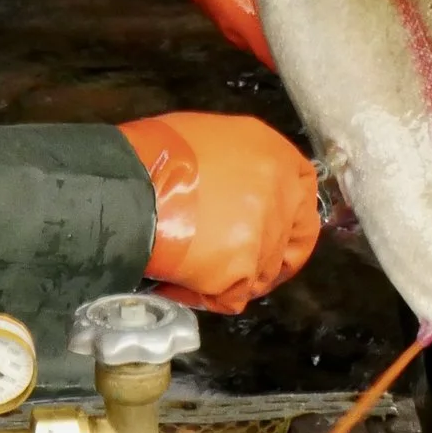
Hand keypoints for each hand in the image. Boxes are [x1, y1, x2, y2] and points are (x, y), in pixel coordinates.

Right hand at [120, 113, 319, 314]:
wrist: (127, 189)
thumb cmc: (154, 157)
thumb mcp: (208, 137)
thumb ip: (236, 163)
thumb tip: (232, 187)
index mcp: (272, 153)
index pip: (305, 189)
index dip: (291, 213)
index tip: (279, 227)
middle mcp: (279, 191)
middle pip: (289, 236)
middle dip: (266, 252)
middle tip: (239, 262)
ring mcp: (264, 233)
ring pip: (261, 271)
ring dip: (231, 274)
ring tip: (191, 266)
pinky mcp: (242, 268)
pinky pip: (232, 295)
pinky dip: (205, 294)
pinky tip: (178, 281)